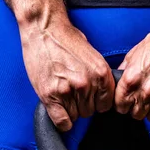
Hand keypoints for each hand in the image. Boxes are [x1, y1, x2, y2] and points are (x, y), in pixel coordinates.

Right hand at [20, 17, 114, 131]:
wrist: (44, 27)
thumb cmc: (66, 38)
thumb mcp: (92, 56)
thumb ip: (98, 77)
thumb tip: (101, 95)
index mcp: (101, 73)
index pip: (105, 105)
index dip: (96, 103)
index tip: (89, 99)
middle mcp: (87, 83)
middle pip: (90, 112)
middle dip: (81, 104)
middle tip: (70, 91)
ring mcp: (68, 90)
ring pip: (76, 116)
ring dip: (69, 109)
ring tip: (61, 93)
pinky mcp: (50, 95)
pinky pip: (62, 121)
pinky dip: (61, 121)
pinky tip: (58, 111)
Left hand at [115, 15, 149, 131]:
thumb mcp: (134, 54)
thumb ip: (125, 72)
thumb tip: (118, 84)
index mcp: (132, 78)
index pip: (120, 106)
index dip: (124, 104)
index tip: (130, 102)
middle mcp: (147, 89)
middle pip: (135, 114)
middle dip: (139, 108)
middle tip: (146, 99)